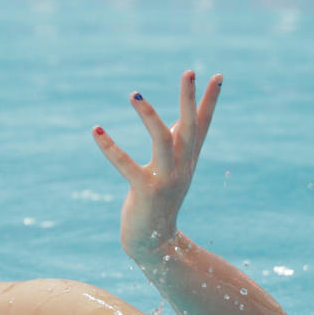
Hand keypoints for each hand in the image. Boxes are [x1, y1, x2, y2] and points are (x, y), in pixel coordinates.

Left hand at [92, 70, 222, 263]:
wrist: (155, 243)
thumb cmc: (160, 201)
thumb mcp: (173, 171)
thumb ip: (177, 145)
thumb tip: (178, 118)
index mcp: (188, 160)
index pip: (202, 125)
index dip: (209, 101)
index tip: (217, 75)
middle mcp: (182, 167)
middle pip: (189, 127)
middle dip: (190, 98)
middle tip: (189, 71)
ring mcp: (165, 179)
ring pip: (162, 140)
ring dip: (148, 116)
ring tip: (133, 94)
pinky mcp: (144, 191)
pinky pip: (125, 164)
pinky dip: (109, 147)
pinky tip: (96, 130)